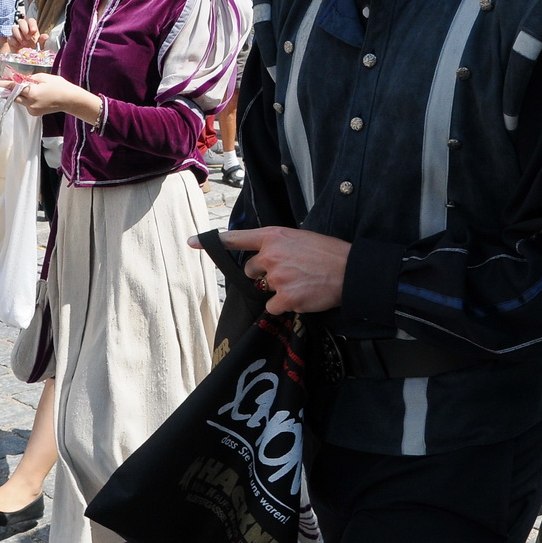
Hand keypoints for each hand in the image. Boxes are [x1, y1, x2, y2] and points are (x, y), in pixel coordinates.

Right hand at [9, 17, 44, 51]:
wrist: (25, 58)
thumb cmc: (33, 49)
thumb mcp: (40, 46)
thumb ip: (42, 40)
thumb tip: (46, 36)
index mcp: (31, 29)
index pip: (30, 20)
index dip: (32, 24)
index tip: (34, 31)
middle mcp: (23, 29)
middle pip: (21, 21)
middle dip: (24, 29)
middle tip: (28, 38)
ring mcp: (16, 34)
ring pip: (14, 28)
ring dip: (19, 35)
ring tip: (24, 44)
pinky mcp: (10, 40)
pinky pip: (10, 37)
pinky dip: (14, 41)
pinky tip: (18, 46)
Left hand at [11, 72, 87, 115]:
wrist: (71, 100)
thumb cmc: (59, 86)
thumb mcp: (44, 77)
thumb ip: (29, 78)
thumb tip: (19, 80)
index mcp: (32, 92)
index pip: (12, 87)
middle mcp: (29, 103)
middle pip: (13, 95)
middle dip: (7, 90)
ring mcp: (32, 110)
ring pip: (19, 100)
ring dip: (19, 93)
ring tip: (32, 87)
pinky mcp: (34, 113)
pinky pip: (25, 104)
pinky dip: (26, 98)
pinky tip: (36, 94)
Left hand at [194, 227, 351, 314]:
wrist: (350, 271)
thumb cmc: (328, 253)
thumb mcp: (300, 238)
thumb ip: (279, 245)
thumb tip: (266, 259)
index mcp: (274, 236)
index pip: (237, 238)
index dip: (212, 241)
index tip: (191, 242)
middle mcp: (271, 255)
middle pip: (251, 270)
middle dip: (265, 274)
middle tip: (290, 272)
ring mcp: (277, 277)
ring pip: (265, 290)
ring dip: (279, 290)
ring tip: (302, 283)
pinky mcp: (284, 297)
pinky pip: (273, 306)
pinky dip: (286, 305)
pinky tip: (303, 296)